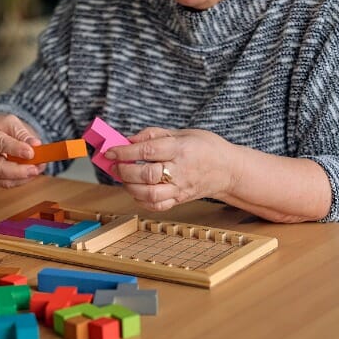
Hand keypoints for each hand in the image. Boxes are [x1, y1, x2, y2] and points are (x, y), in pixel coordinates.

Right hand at [0, 114, 46, 187]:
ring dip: (23, 177)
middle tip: (34, 169)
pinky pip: (8, 183)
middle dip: (18, 171)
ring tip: (37, 169)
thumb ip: (22, 133)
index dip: (15, 149)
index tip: (30, 152)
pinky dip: (22, 179)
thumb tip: (35, 144)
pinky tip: (32, 172)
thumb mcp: (11, 123)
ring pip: (2, 180)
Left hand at [106, 128, 240, 210]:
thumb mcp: (182, 132)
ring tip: (124, 178)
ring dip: (130, 187)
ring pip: (149, 194)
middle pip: (146, 175)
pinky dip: (141, 200)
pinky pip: (156, 206)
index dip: (124, 151)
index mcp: (180, 149)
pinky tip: (136, 190)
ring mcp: (181, 188)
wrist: (229, 169)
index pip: (147, 151)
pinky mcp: (180, 200)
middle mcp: (181, 170)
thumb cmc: (205, 147)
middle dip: (124, 171)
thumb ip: (153, 134)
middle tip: (115, 166)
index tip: (109, 151)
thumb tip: (128, 139)